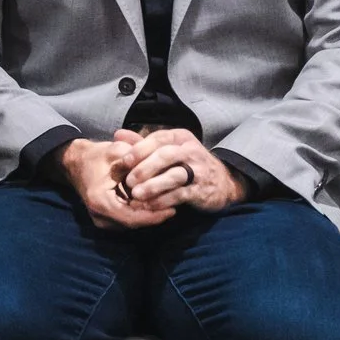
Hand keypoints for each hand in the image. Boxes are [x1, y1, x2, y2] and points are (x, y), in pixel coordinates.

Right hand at [61, 133, 177, 228]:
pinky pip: (127, 220)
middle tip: (175, 205)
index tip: (173, 209)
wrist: (76, 162)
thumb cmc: (96, 156)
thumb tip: (160, 169)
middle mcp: (99, 216)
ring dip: (149, 216)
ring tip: (168, 204)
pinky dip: (141, 214)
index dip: (154, 215)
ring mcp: (101, 220)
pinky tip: (154, 204)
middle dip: (155, 215)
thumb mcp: (116, 152)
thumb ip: (137, 161)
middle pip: (134, 223)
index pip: (133, 218)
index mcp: (101, 201)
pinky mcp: (105, 220)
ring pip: (132, 223)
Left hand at [122, 127, 246, 212]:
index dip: (140, 149)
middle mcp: (190, 150)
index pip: (158, 139)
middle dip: (145, 168)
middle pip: (166, 155)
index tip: (123, 161)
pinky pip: (180, 194)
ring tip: (136, 195)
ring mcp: (198, 170)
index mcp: (180, 138)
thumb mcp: (168, 149)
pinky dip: (163, 200)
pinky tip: (150, 206)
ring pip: (174, 175)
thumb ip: (142, 143)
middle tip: (128, 181)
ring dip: (153, 185)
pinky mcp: (201, 190)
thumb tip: (118, 134)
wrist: (222, 183)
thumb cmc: (186, 164)